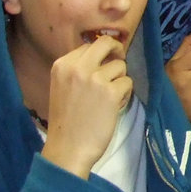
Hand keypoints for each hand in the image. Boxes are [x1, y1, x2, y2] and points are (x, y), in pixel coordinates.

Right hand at [40, 36, 134, 177]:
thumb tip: (102, 55)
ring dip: (120, 80)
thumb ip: (78, 70)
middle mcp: (78, 67)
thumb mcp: (62, 86)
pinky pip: (128, 82)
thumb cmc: (66, 121)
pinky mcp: (111, 92)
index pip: (88, 45)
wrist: (67, 148)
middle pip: (106, 43)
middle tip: (120, 59)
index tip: (105, 62)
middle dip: (117, 50)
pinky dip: (125, 94)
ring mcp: (95, 78)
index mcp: (62, 64)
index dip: (101, 53)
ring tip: (110, 97)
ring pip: (121, 66)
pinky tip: (114, 107)